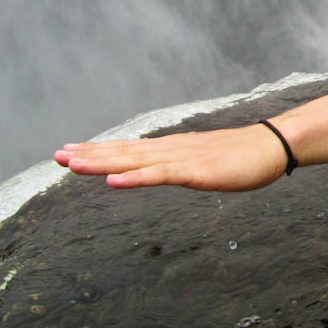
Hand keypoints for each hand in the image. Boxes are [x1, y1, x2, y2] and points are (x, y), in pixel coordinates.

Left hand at [54, 124, 288, 190]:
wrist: (271, 146)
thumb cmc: (240, 156)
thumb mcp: (203, 161)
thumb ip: (182, 164)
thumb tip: (164, 167)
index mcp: (171, 149)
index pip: (128, 149)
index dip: (97, 151)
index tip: (69, 153)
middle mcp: (170, 149)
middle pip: (123, 152)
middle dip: (89, 155)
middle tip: (56, 156)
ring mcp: (181, 159)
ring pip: (134, 161)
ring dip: (102, 162)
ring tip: (72, 165)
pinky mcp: (194, 171)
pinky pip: (160, 175)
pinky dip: (135, 177)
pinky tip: (115, 181)